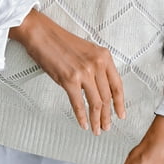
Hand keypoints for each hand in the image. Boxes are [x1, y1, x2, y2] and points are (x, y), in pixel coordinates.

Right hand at [9, 8, 125, 134]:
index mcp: (103, 56)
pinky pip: (79, 103)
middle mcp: (97, 63)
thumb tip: (100, 88)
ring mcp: (84, 72)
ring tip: (96, 129)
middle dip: (107, 115)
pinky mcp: (69, 79)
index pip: (117, 84)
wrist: (42, 34)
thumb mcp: (86, 51)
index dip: (120, 102)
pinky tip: (83, 123)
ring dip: (96, 119)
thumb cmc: (60, 41)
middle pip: (107, 96)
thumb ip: (96, 66)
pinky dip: (82, 116)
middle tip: (106, 126)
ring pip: (96, 103)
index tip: (120, 114)